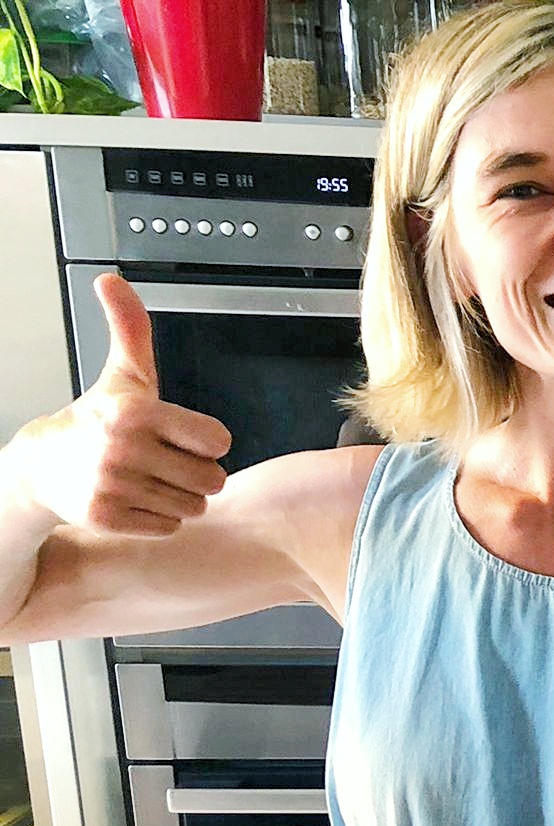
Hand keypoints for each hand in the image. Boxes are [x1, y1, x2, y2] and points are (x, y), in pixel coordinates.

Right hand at [17, 274, 232, 537]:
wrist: (43, 466)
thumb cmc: (97, 420)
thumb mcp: (122, 374)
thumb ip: (131, 329)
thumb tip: (112, 280)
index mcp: (136, 411)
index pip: (218, 440)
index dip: (206, 441)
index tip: (181, 435)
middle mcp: (124, 449)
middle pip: (212, 479)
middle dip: (196, 473)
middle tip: (165, 461)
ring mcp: (114, 485)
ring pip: (194, 506)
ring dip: (179, 497)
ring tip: (148, 479)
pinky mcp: (108, 517)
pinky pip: (169, 527)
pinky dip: (158, 518)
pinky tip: (134, 498)